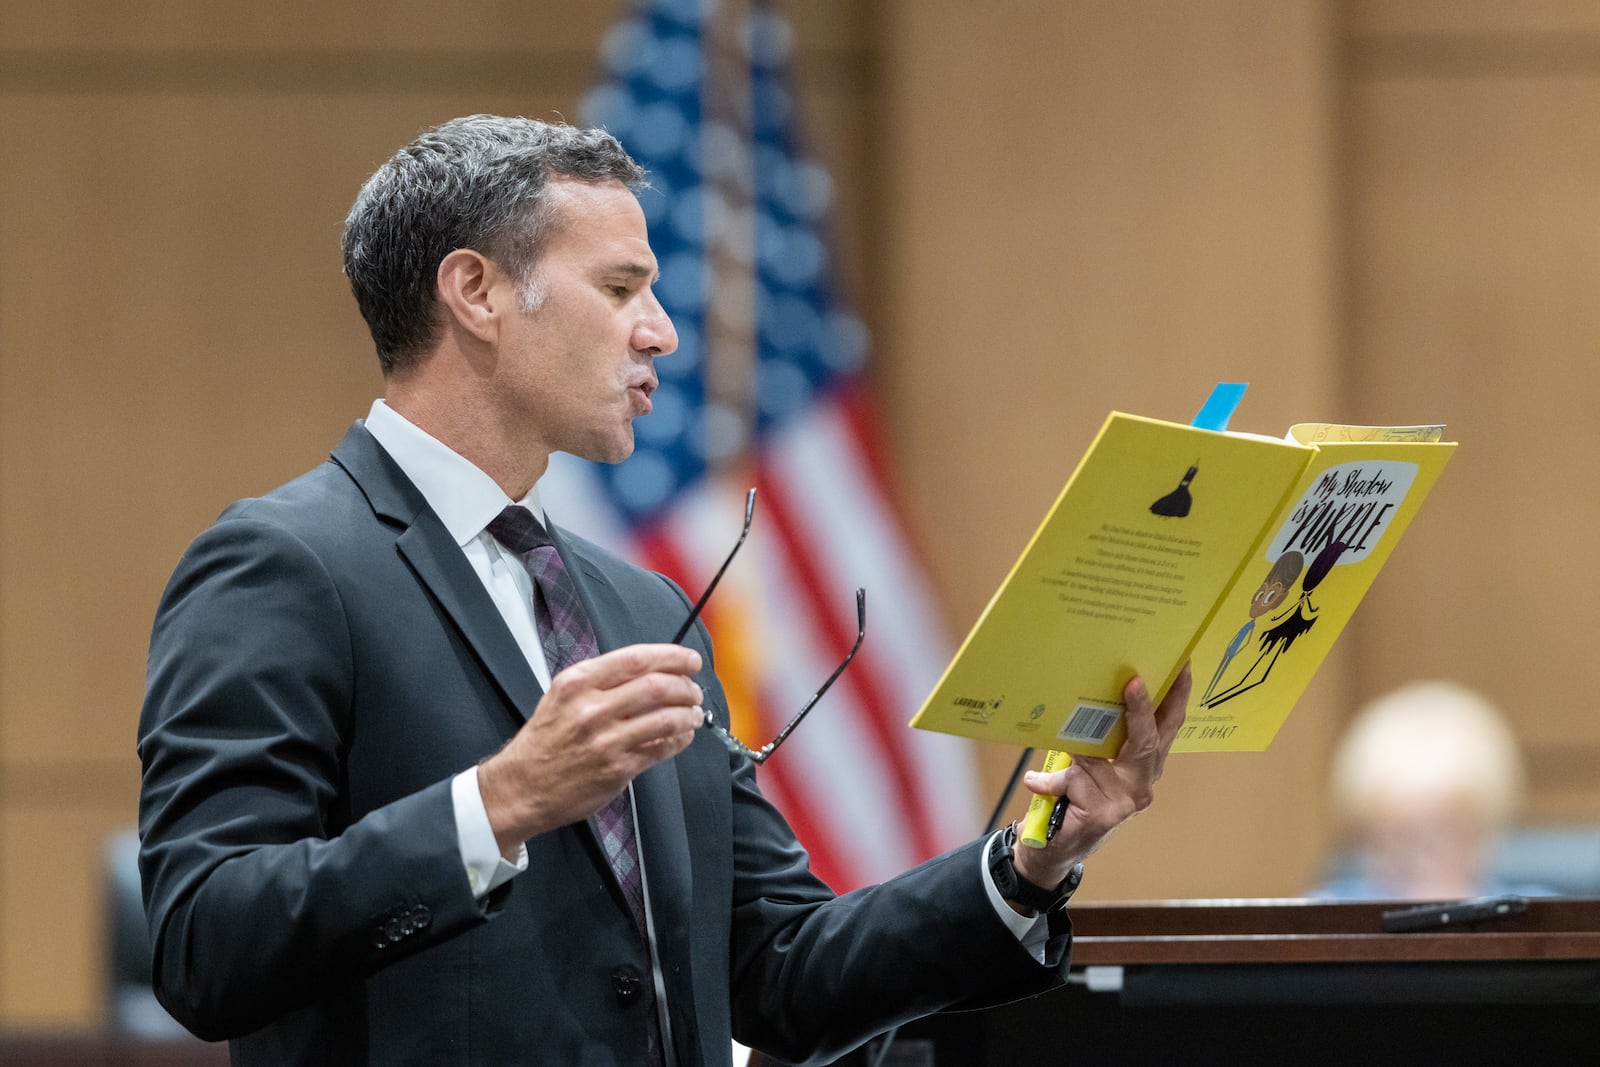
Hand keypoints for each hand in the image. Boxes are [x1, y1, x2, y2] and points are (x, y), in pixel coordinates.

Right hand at [478, 643, 704, 855]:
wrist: (520, 787)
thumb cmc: (544, 741)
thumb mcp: (562, 696)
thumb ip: (602, 681)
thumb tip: (649, 670)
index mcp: (578, 682)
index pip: (636, 659)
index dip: (672, 656)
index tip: (690, 660)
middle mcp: (592, 708)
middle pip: (658, 686)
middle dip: (686, 686)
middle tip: (694, 690)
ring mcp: (606, 740)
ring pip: (666, 718)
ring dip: (689, 714)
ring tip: (693, 714)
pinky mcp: (617, 769)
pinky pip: (661, 748)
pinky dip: (679, 739)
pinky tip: (682, 735)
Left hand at [1013, 663, 1189, 891]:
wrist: (1055, 848)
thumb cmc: (1074, 799)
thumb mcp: (1088, 764)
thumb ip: (1095, 740)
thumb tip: (1085, 695)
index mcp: (1146, 766)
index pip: (1169, 726)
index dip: (1177, 696)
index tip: (1181, 665)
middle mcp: (1142, 784)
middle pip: (1148, 741)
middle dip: (1140, 710)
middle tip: (1134, 681)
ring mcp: (1124, 802)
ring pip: (1100, 758)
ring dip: (1078, 750)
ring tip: (1061, 740)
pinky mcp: (1101, 815)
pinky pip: (1071, 783)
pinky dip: (1050, 780)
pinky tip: (1034, 780)